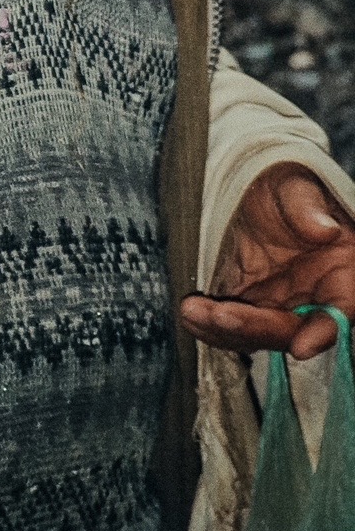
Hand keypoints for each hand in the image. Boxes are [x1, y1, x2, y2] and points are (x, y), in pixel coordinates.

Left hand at [180, 163, 354, 358]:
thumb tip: (324, 229)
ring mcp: (277, 305)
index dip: (322, 332)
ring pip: (258, 335)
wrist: (250, 185)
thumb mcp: (294, 185)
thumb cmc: (282, 184)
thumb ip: (307, 206)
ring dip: (226, 332)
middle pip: (290, 329)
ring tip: (194, 312)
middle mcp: (311, 297)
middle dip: (256, 327)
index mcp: (339, 273)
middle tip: (222, 315)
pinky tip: (190, 315)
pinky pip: (232, 327)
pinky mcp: (246, 305)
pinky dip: (212, 328)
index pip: (338, 312)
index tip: (301, 346)